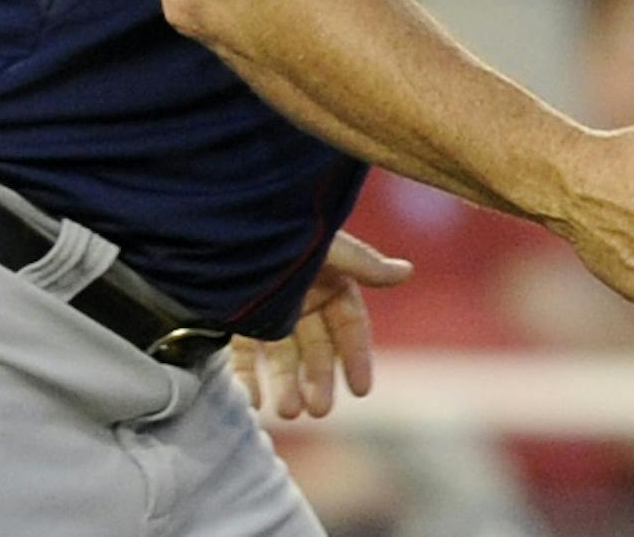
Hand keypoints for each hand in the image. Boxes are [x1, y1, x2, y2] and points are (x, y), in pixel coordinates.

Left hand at [230, 231, 412, 418]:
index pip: (350, 325)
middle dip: (319, 380)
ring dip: (286, 385)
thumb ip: (363, 264)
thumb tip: (406, 271)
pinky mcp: (236, 318)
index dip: (357, 357)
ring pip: (282, 356)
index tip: (362, 390)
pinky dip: (248, 379)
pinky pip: (244, 354)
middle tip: (318, 411)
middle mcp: (303, 298)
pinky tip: (252, 401)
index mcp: (330, 280)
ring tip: (288, 413)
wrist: (227, 219)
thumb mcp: (325, 247)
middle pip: (316, 348)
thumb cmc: (285, 227)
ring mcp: (270, 309)